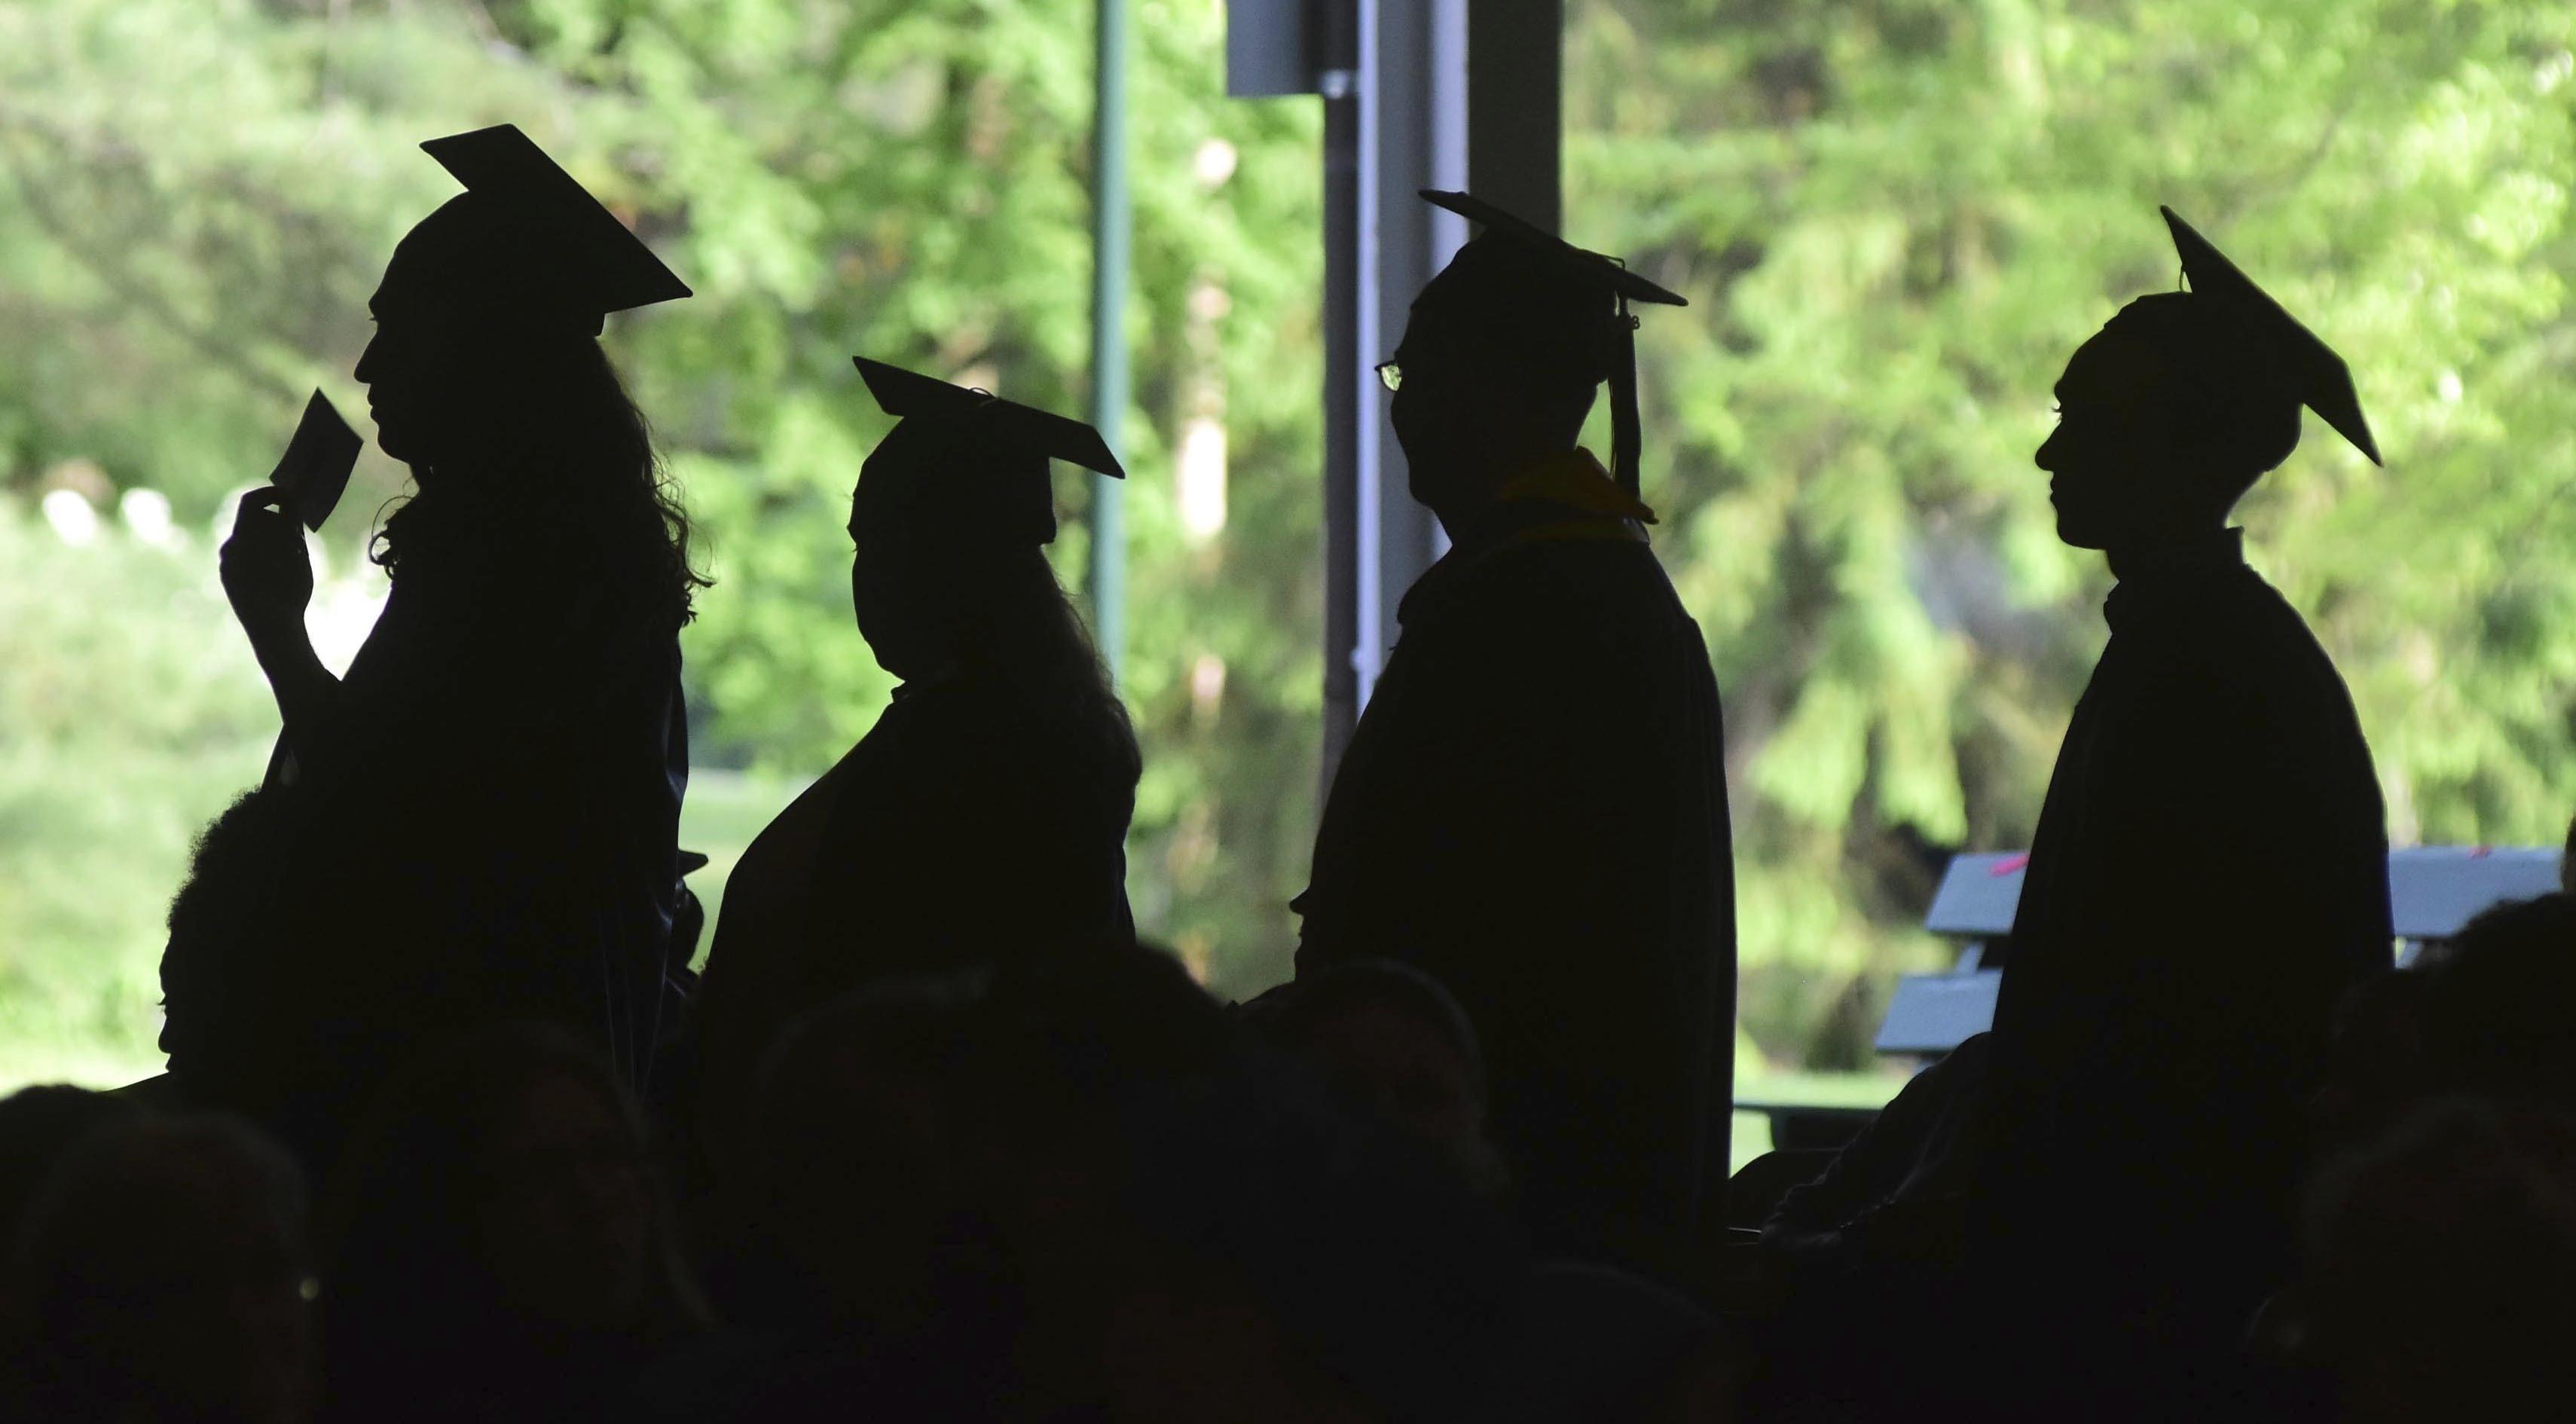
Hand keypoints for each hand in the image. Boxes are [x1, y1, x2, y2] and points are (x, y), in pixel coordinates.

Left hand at [220, 487, 312, 640]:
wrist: (272, 629)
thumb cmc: (289, 590)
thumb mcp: (298, 553)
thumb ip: (291, 525)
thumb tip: (290, 503)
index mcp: (243, 537)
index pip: (252, 501)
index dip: (271, 494)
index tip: (289, 496)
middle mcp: (229, 546)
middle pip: (252, 519)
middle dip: (274, 520)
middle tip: (296, 532)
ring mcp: (226, 563)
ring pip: (249, 539)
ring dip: (269, 539)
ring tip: (289, 557)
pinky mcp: (228, 578)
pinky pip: (244, 556)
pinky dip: (261, 555)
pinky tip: (276, 572)